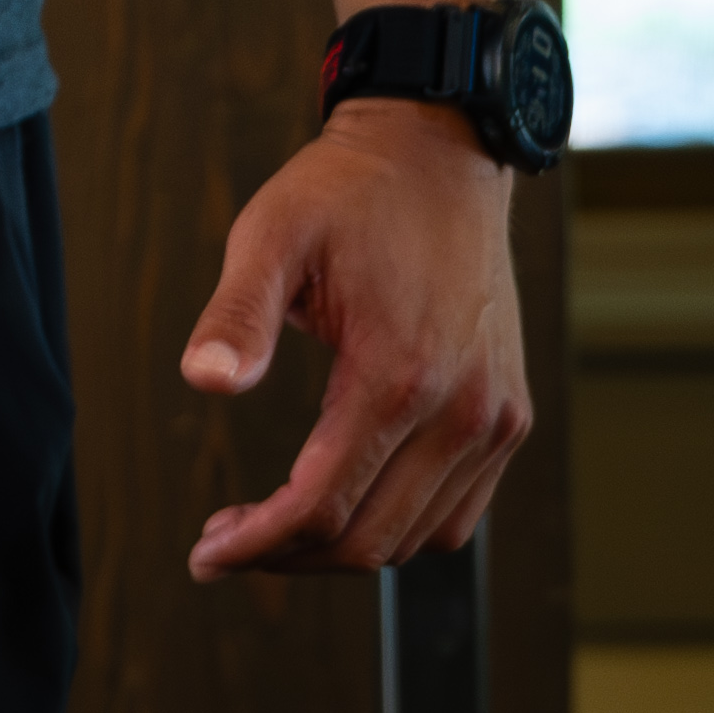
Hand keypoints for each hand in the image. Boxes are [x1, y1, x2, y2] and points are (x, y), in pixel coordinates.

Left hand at [178, 105, 530, 576]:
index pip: (324, 504)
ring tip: (274, 527)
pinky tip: (346, 503)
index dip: (258, 543)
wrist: (439, 156)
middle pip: (371, 537)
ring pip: (420, 538)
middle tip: (226, 544)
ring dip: (343, 549)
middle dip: (289, 556)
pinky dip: (402, 527)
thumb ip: (237, 315)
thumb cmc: (347, 195)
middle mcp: (461, 410)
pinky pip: (459, 510)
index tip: (206, 553)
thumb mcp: (270, 236)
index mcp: (398, 374)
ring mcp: (495, 418)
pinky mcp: (509, 415)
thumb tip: (204, 383)